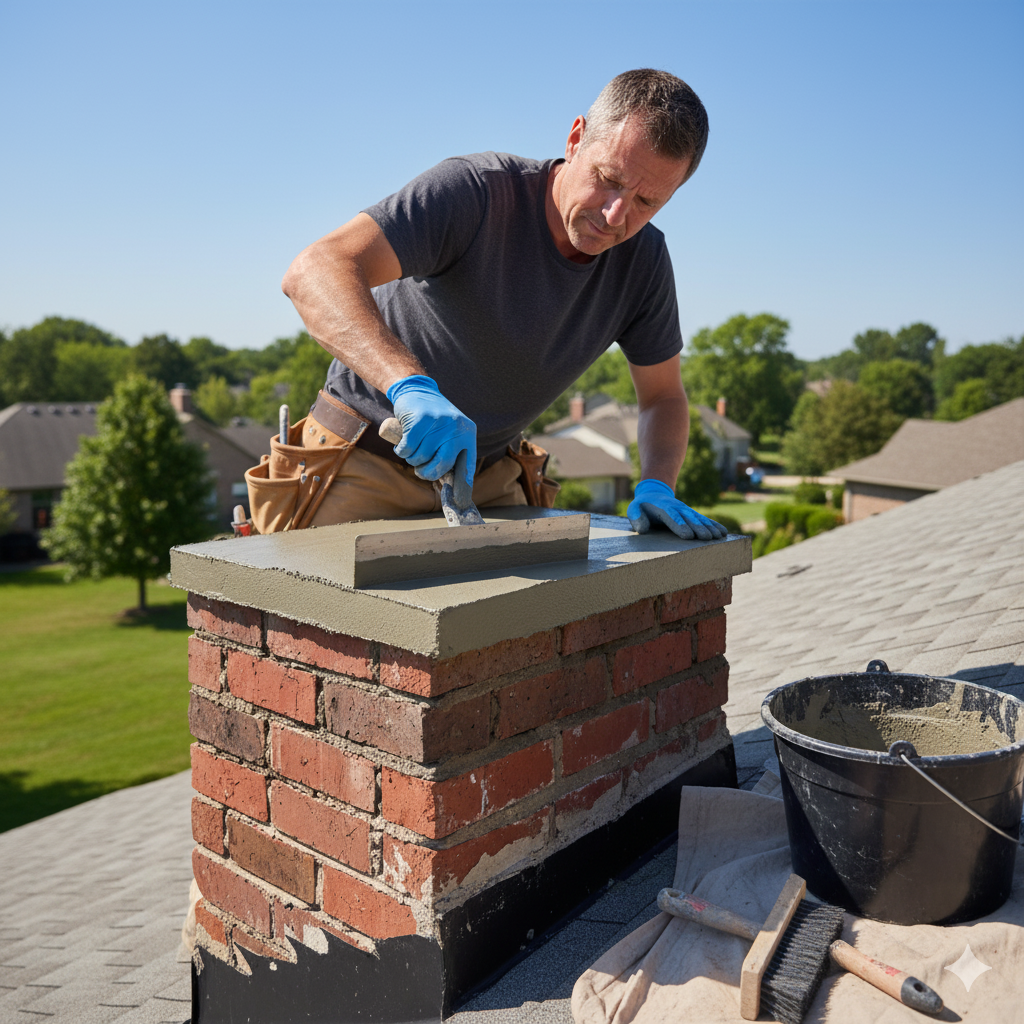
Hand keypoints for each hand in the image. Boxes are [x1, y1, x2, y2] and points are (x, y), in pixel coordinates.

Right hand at [386, 375, 475, 499]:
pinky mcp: (419, 421)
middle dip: (427, 472)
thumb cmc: (432, 420)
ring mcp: (438, 424)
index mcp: (467, 434)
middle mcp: (456, 428)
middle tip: (420, 469)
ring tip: (412, 448)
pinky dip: (402, 451)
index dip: (462, 486)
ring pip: (421, 458)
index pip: (466, 466)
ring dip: (412, 459)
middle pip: (441, 465)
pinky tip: (403, 444)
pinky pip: (407, 449)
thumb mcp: (449, 433)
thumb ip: (450, 454)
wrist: (416, 390)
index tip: (458, 502)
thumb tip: (450, 487)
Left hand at [627, 479, 727, 540]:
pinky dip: (714, 525)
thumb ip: (636, 518)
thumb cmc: (642, 506)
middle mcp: (677, 508)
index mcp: (663, 507)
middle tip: (707, 538)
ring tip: (719, 536)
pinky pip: (704, 519)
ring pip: (699, 518)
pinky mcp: (692, 514)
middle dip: (699, 528)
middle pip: (689, 518)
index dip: (680, 525)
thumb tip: (643, 529)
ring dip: (710, 527)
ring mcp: (686, 510)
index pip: (672, 516)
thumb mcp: (634, 509)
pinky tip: (723, 532)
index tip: (688, 536)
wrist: (654, 493)